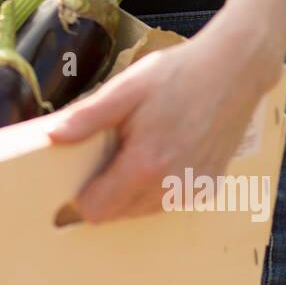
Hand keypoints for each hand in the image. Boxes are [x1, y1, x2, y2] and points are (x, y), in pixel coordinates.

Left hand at [47, 0, 285, 222]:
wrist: (234, 70)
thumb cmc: (178, 75)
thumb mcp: (125, 89)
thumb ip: (86, 117)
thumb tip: (51, 137)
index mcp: (145, 165)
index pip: (97, 210)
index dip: (80, 195)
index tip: (76, 174)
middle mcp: (171, 187)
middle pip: (118, 214)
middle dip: (104, 192)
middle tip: (107, 154)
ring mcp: (193, 190)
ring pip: (144, 211)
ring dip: (131, 191)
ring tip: (136, 149)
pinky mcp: (209, 185)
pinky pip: (170, 201)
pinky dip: (158, 186)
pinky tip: (162, 152)